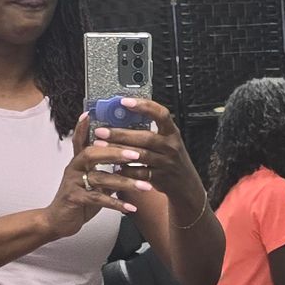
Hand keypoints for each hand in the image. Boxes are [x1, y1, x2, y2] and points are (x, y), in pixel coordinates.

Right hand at [46, 115, 138, 233]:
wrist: (59, 221)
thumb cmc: (78, 200)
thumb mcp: (92, 183)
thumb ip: (105, 172)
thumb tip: (126, 165)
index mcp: (79, 162)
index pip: (81, 139)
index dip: (84, 127)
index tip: (90, 113)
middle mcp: (74, 168)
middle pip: (93, 153)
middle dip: (116, 152)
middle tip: (136, 154)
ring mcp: (73, 183)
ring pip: (100, 178)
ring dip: (124, 182)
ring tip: (144, 186)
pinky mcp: (75, 199)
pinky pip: (98, 199)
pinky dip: (116, 203)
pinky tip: (130, 208)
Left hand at [72, 97, 206, 220]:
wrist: (185, 184)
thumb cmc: (169, 157)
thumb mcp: (165, 140)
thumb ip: (149, 129)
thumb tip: (120, 114)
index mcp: (171, 132)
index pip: (160, 114)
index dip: (143, 106)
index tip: (124, 101)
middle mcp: (171, 146)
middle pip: (145, 137)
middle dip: (121, 133)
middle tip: (101, 130)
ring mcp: (166, 162)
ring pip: (140, 155)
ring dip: (118, 150)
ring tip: (100, 145)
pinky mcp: (160, 177)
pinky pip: (140, 173)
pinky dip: (125, 169)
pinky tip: (112, 165)